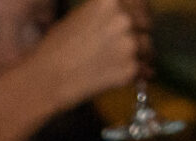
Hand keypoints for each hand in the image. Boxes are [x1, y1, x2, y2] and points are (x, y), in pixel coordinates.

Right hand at [20, 0, 149, 110]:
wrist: (46, 79)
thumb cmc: (55, 46)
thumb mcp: (81, 15)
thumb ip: (106, 13)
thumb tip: (125, 17)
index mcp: (111, 0)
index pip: (141, 1)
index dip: (139, 12)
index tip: (136, 20)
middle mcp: (124, 19)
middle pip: (147, 23)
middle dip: (140, 33)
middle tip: (128, 44)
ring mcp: (130, 45)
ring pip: (148, 47)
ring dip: (141, 55)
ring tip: (126, 62)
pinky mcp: (130, 70)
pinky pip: (144, 70)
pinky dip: (140, 74)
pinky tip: (131, 76)